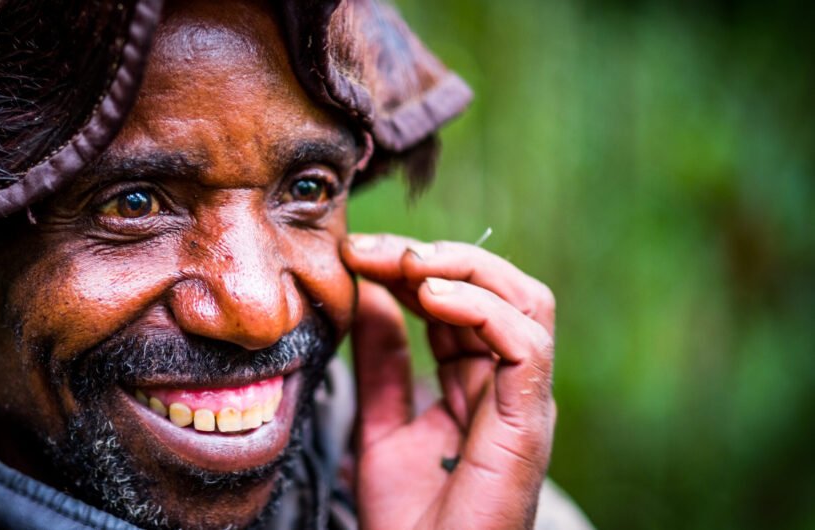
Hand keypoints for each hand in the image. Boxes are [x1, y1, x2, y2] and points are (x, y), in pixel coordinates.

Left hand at [341, 233, 556, 529]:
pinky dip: (484, 310)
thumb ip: (382, 361)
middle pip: (496, 288)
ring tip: (408, 265)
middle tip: (374, 250)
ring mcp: (523, 402)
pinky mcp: (528, 424)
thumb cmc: (408, 520)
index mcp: (475, 381)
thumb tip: (369, 294)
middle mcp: (507, 384)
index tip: (354, 252)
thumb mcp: (381, 423)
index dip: (409, 267)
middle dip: (433, 256)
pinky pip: (527, 346)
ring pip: (526, 302)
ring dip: (465, 270)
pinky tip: (433, 300)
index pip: (456, 298)